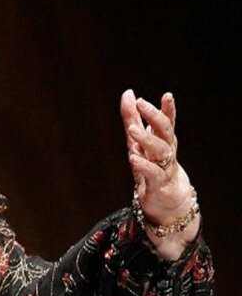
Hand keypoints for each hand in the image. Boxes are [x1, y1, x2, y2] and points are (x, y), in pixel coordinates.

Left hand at [120, 89, 199, 260]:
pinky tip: (133, 158)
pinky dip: (143, 165)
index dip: (168, 109)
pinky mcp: (159, 184)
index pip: (167, 121)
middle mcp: (166, 152)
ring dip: (146, 138)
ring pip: (160, 150)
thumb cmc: (152, 167)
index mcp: (162, 140)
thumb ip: (132, 118)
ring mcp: (165, 167)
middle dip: (154, 116)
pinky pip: (153, 173)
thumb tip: (127, 93)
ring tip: (132, 129)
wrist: (166, 201)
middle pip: (165, 131)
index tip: (167, 95)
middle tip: (141, 103)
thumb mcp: (138, 141)